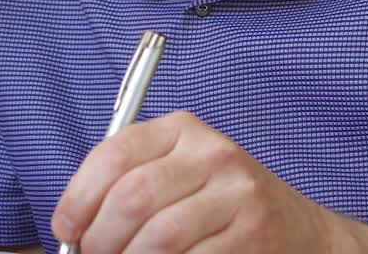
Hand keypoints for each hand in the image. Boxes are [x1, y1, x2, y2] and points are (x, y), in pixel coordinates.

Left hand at [52, 111, 367, 252]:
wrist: (301, 231)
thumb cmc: (220, 206)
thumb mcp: (177, 175)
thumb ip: (129, 184)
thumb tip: (72, 224)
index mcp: (181, 129)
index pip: (114, 154)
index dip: (78, 197)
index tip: (66, 229)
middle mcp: (212, 152)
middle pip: (131, 197)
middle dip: (100, 239)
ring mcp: (238, 192)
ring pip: (158, 235)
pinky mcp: (254, 231)